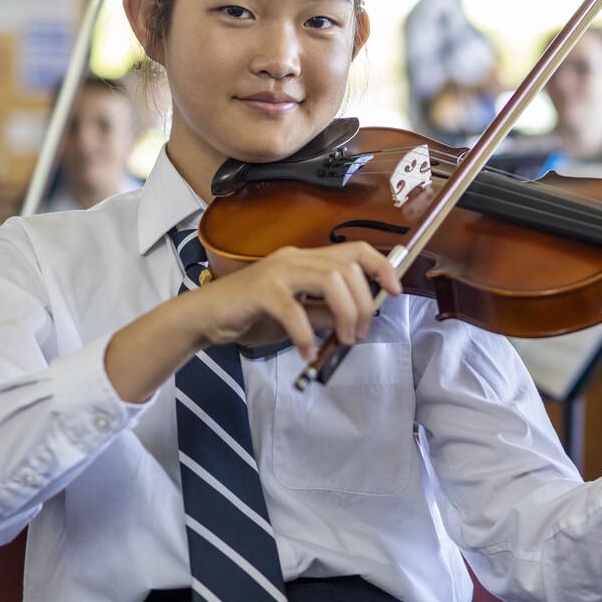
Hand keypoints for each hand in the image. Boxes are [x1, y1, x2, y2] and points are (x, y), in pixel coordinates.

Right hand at [186, 242, 401, 361]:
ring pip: (329, 279)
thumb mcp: (299, 316)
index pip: (355, 250)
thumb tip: (356, 318)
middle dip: (364, 303)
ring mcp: (277, 272)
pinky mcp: (260, 291)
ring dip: (345, 313)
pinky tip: (307, 352)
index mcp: (307, 259)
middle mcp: (295, 258)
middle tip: (358, 334)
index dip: (382, 266)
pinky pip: (294, 310)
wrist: (205, 317)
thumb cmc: (252, 316)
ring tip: (342, 339)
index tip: (397, 290)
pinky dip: (306, 334)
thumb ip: (325, 312)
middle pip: (347, 267)